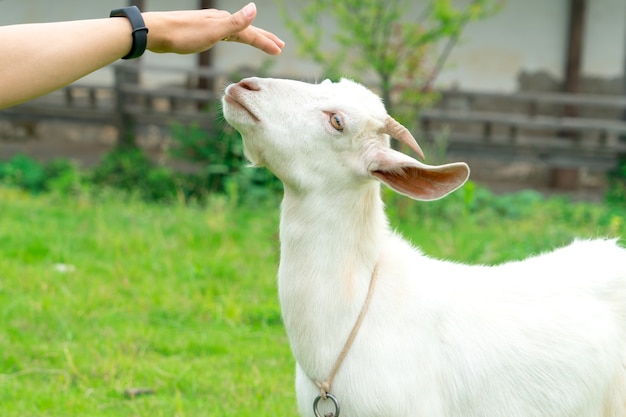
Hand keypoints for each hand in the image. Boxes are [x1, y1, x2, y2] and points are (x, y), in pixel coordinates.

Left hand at [144, 2, 284, 55]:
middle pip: (247, 29)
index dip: (265, 41)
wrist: (156, 33)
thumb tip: (255, 7)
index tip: (280, 51)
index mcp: (224, 22)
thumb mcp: (213, 31)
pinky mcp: (200, 31)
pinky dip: (236, 37)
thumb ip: (235, 22)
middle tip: (279, 46)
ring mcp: (210, 25)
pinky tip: (230, 37)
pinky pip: (226, 33)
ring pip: (237, 31)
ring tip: (261, 43)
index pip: (251, 32)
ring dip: (251, 37)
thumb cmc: (183, 34)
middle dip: (263, 38)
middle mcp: (219, 20)